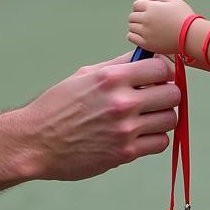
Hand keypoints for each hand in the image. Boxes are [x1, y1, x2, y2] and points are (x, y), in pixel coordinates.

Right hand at [20, 52, 178, 180]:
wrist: (36, 142)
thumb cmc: (57, 106)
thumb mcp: (83, 75)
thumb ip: (116, 65)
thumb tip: (143, 57)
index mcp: (111, 78)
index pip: (161, 68)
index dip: (162, 71)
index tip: (156, 76)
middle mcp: (121, 102)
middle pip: (172, 94)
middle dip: (166, 93)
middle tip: (155, 97)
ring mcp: (125, 129)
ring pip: (170, 119)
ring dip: (162, 116)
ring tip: (147, 116)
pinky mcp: (125, 152)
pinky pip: (161, 143)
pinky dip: (155, 138)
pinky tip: (140, 133)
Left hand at [127, 0, 194, 54]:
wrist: (191, 35)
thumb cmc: (184, 17)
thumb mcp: (172, 0)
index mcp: (152, 7)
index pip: (136, 5)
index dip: (141, 7)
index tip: (146, 11)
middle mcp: (146, 19)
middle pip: (132, 16)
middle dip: (138, 16)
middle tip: (147, 20)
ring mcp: (145, 32)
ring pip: (131, 26)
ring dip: (136, 26)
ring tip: (146, 28)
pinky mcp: (146, 44)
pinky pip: (131, 37)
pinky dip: (134, 35)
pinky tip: (142, 35)